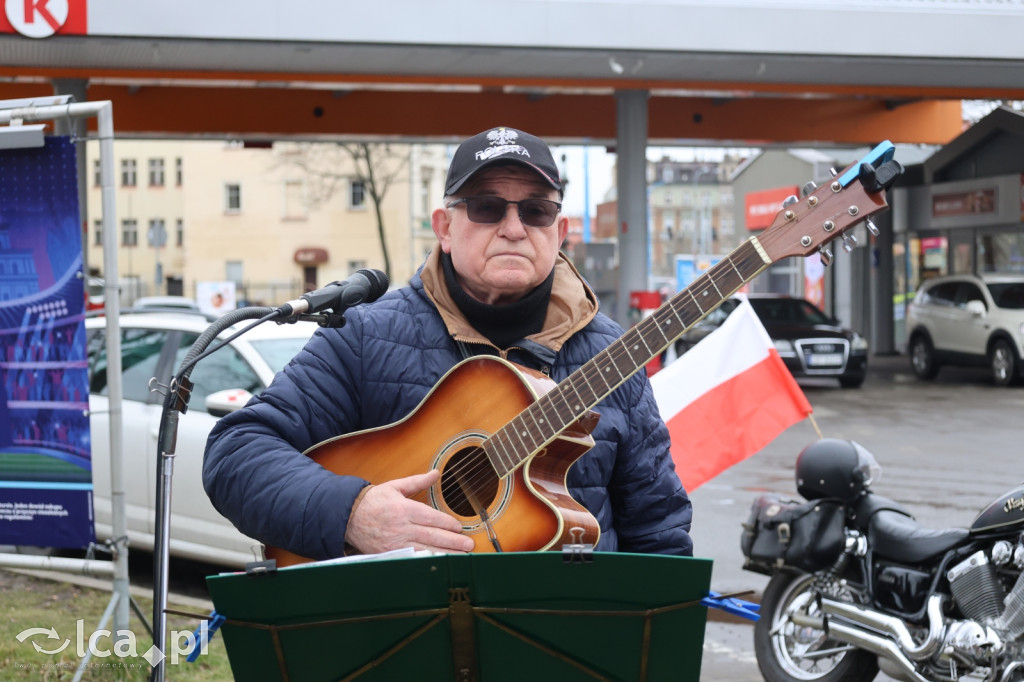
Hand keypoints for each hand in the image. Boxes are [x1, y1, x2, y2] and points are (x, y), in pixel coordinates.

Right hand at [345, 470, 474, 554]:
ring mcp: (395, 543)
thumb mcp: (395, 486)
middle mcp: (401, 527)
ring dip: (445, 554)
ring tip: (461, 556)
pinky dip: (427, 562)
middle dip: (453, 541)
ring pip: (425, 550)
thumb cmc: (373, 501)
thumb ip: (417, 481)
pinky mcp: (390, 554)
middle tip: (469, 545)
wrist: (348, 517)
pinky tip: (439, 563)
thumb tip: (436, 473)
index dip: (447, 524)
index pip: (431, 518)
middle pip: (432, 535)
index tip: (460, 527)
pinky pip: (412, 559)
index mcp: (404, 509)